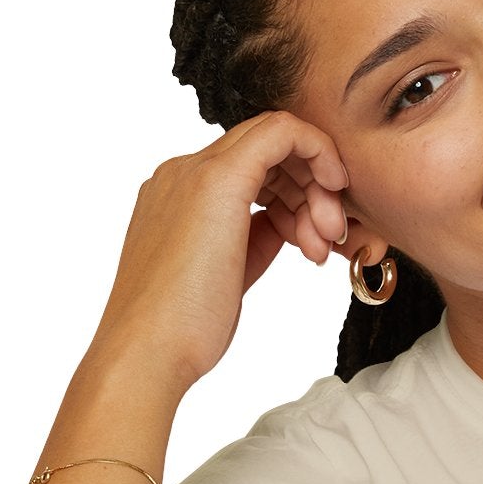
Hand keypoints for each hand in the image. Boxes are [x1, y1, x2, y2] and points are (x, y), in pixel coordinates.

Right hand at [85, 109, 349, 401]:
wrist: (149, 350)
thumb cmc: (183, 329)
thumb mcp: (229, 273)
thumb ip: (254, 238)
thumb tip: (286, 224)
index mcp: (179, 195)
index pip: (251, 168)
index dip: (294, 194)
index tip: (315, 235)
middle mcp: (182, 173)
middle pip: (265, 152)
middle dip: (311, 189)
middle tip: (329, 239)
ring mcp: (195, 172)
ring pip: (276, 140)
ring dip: (316, 187)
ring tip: (322, 245)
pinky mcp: (217, 180)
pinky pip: (281, 132)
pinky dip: (318, 152)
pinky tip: (333, 189)